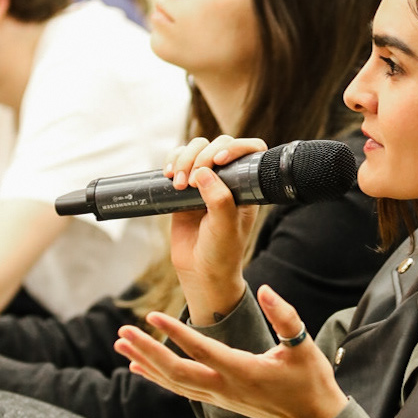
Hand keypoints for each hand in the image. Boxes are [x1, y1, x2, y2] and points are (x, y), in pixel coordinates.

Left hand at [114, 283, 346, 417]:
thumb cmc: (311, 381)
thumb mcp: (304, 345)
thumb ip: (285, 316)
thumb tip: (266, 290)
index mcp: (242, 371)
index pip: (200, 350)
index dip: (174, 332)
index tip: (152, 315)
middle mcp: (225, 388)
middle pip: (176, 371)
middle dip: (146, 351)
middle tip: (123, 332)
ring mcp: (219, 397)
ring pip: (174, 382)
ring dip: (146, 362)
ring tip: (121, 344)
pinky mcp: (219, 400)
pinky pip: (181, 389)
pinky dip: (158, 378)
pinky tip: (140, 368)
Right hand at [162, 136, 265, 324]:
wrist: (201, 273)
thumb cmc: (221, 253)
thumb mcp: (225, 228)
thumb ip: (219, 200)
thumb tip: (204, 172)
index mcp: (246, 186)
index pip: (249, 151)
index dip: (236, 148)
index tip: (219, 161)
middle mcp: (228, 180)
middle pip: (218, 145)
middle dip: (201, 156)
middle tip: (191, 183)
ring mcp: (205, 181)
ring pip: (196, 149)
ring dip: (183, 159)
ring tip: (178, 185)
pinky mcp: (185, 187)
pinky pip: (178, 161)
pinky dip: (171, 162)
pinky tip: (168, 176)